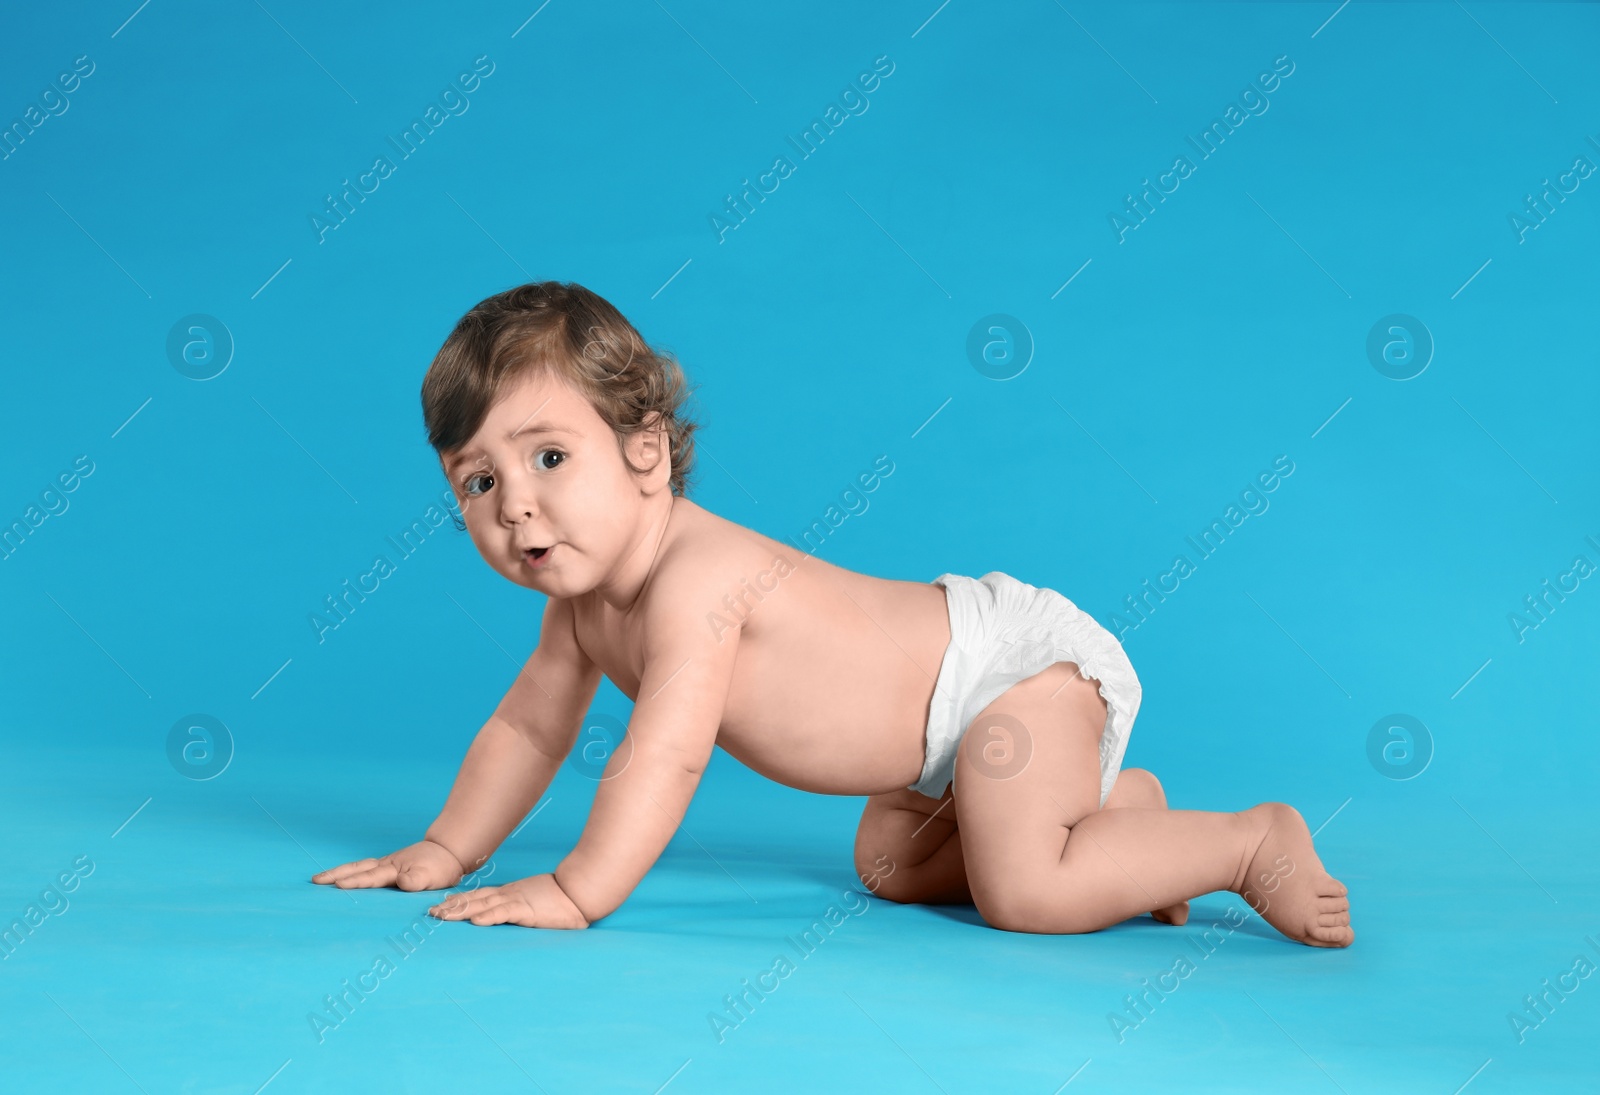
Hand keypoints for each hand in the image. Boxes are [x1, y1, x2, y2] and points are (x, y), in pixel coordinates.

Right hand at [312, 840, 465, 891]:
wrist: (448, 851)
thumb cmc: (442, 867)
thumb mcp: (434, 876)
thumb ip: (417, 879)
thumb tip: (402, 881)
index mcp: (395, 870)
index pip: (371, 878)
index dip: (354, 882)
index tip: (336, 884)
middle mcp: (387, 865)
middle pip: (357, 869)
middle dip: (336, 874)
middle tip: (316, 881)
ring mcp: (386, 864)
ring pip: (358, 867)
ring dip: (339, 872)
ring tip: (319, 878)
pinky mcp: (388, 866)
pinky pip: (364, 868)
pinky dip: (350, 871)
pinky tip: (342, 876)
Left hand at [429, 872, 588, 928]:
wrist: (581, 892)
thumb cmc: (564, 901)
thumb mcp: (538, 905)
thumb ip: (525, 911)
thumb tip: (519, 917)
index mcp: (512, 894)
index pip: (482, 896)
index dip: (462, 900)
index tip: (444, 904)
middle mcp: (510, 895)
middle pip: (475, 900)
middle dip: (452, 907)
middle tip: (430, 913)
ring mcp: (517, 901)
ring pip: (483, 905)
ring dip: (461, 911)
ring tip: (441, 917)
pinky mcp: (527, 910)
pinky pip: (504, 912)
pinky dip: (489, 915)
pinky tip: (475, 920)